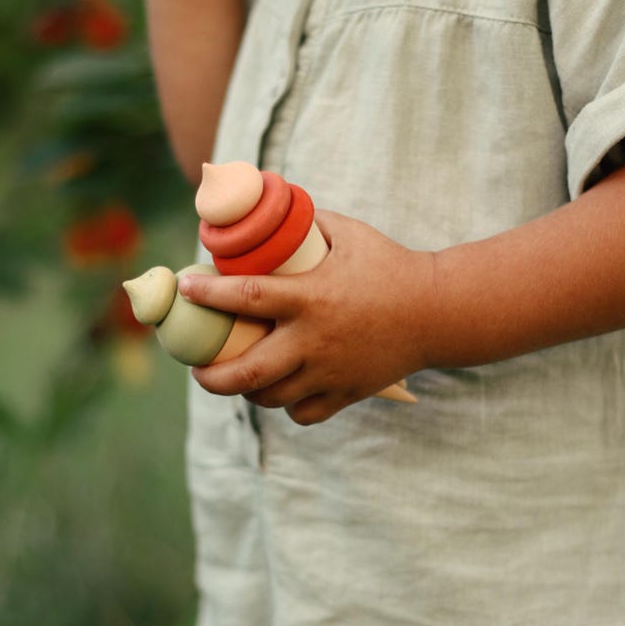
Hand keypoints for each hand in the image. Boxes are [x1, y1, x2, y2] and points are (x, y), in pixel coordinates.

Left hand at [179, 211, 434, 424]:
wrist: (438, 311)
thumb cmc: (390, 266)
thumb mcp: (349, 233)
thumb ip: (307, 224)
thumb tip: (265, 212)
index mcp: (312, 298)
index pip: (247, 299)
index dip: (210, 295)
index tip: (186, 288)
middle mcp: (315, 340)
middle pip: (247, 372)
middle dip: (210, 376)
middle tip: (196, 366)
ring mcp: (331, 372)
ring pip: (271, 397)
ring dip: (244, 391)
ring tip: (232, 377)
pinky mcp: (347, 393)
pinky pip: (304, 413)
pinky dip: (287, 406)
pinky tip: (281, 391)